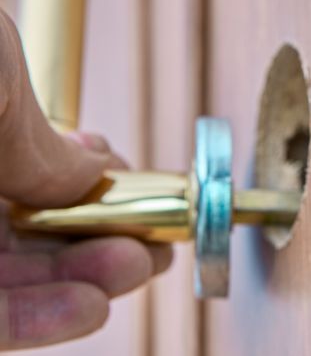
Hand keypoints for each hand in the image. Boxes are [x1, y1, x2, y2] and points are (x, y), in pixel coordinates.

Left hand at [0, 10, 171, 349]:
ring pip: (4, 282)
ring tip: (136, 268)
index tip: (134, 190)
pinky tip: (90, 305)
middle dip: (97, 241)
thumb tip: (88, 169)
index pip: (23, 171)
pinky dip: (34, 322)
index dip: (86, 185)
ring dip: (79, 283)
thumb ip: (40, 134)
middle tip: (151, 245)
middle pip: (23, 233)